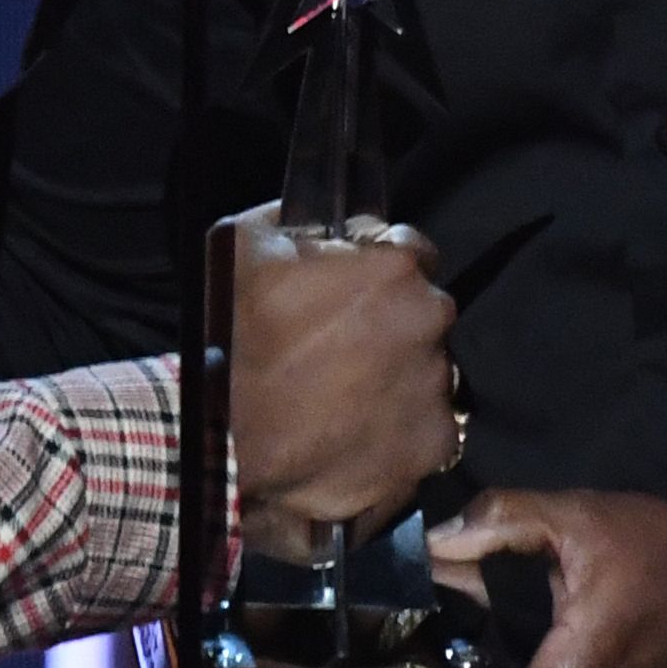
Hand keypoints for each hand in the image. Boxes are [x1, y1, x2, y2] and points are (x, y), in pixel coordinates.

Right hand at [224, 206, 454, 533]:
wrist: (231, 447)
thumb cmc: (236, 341)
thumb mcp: (244, 247)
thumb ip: (297, 220)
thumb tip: (323, 221)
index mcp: (393, 268)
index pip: (412, 251)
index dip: (378, 271)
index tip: (351, 293)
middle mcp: (428, 321)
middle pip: (423, 312)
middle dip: (391, 324)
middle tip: (341, 349)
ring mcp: (435, 386)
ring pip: (427, 370)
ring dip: (397, 377)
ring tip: (344, 397)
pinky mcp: (435, 443)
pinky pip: (428, 426)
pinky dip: (401, 430)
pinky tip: (358, 432)